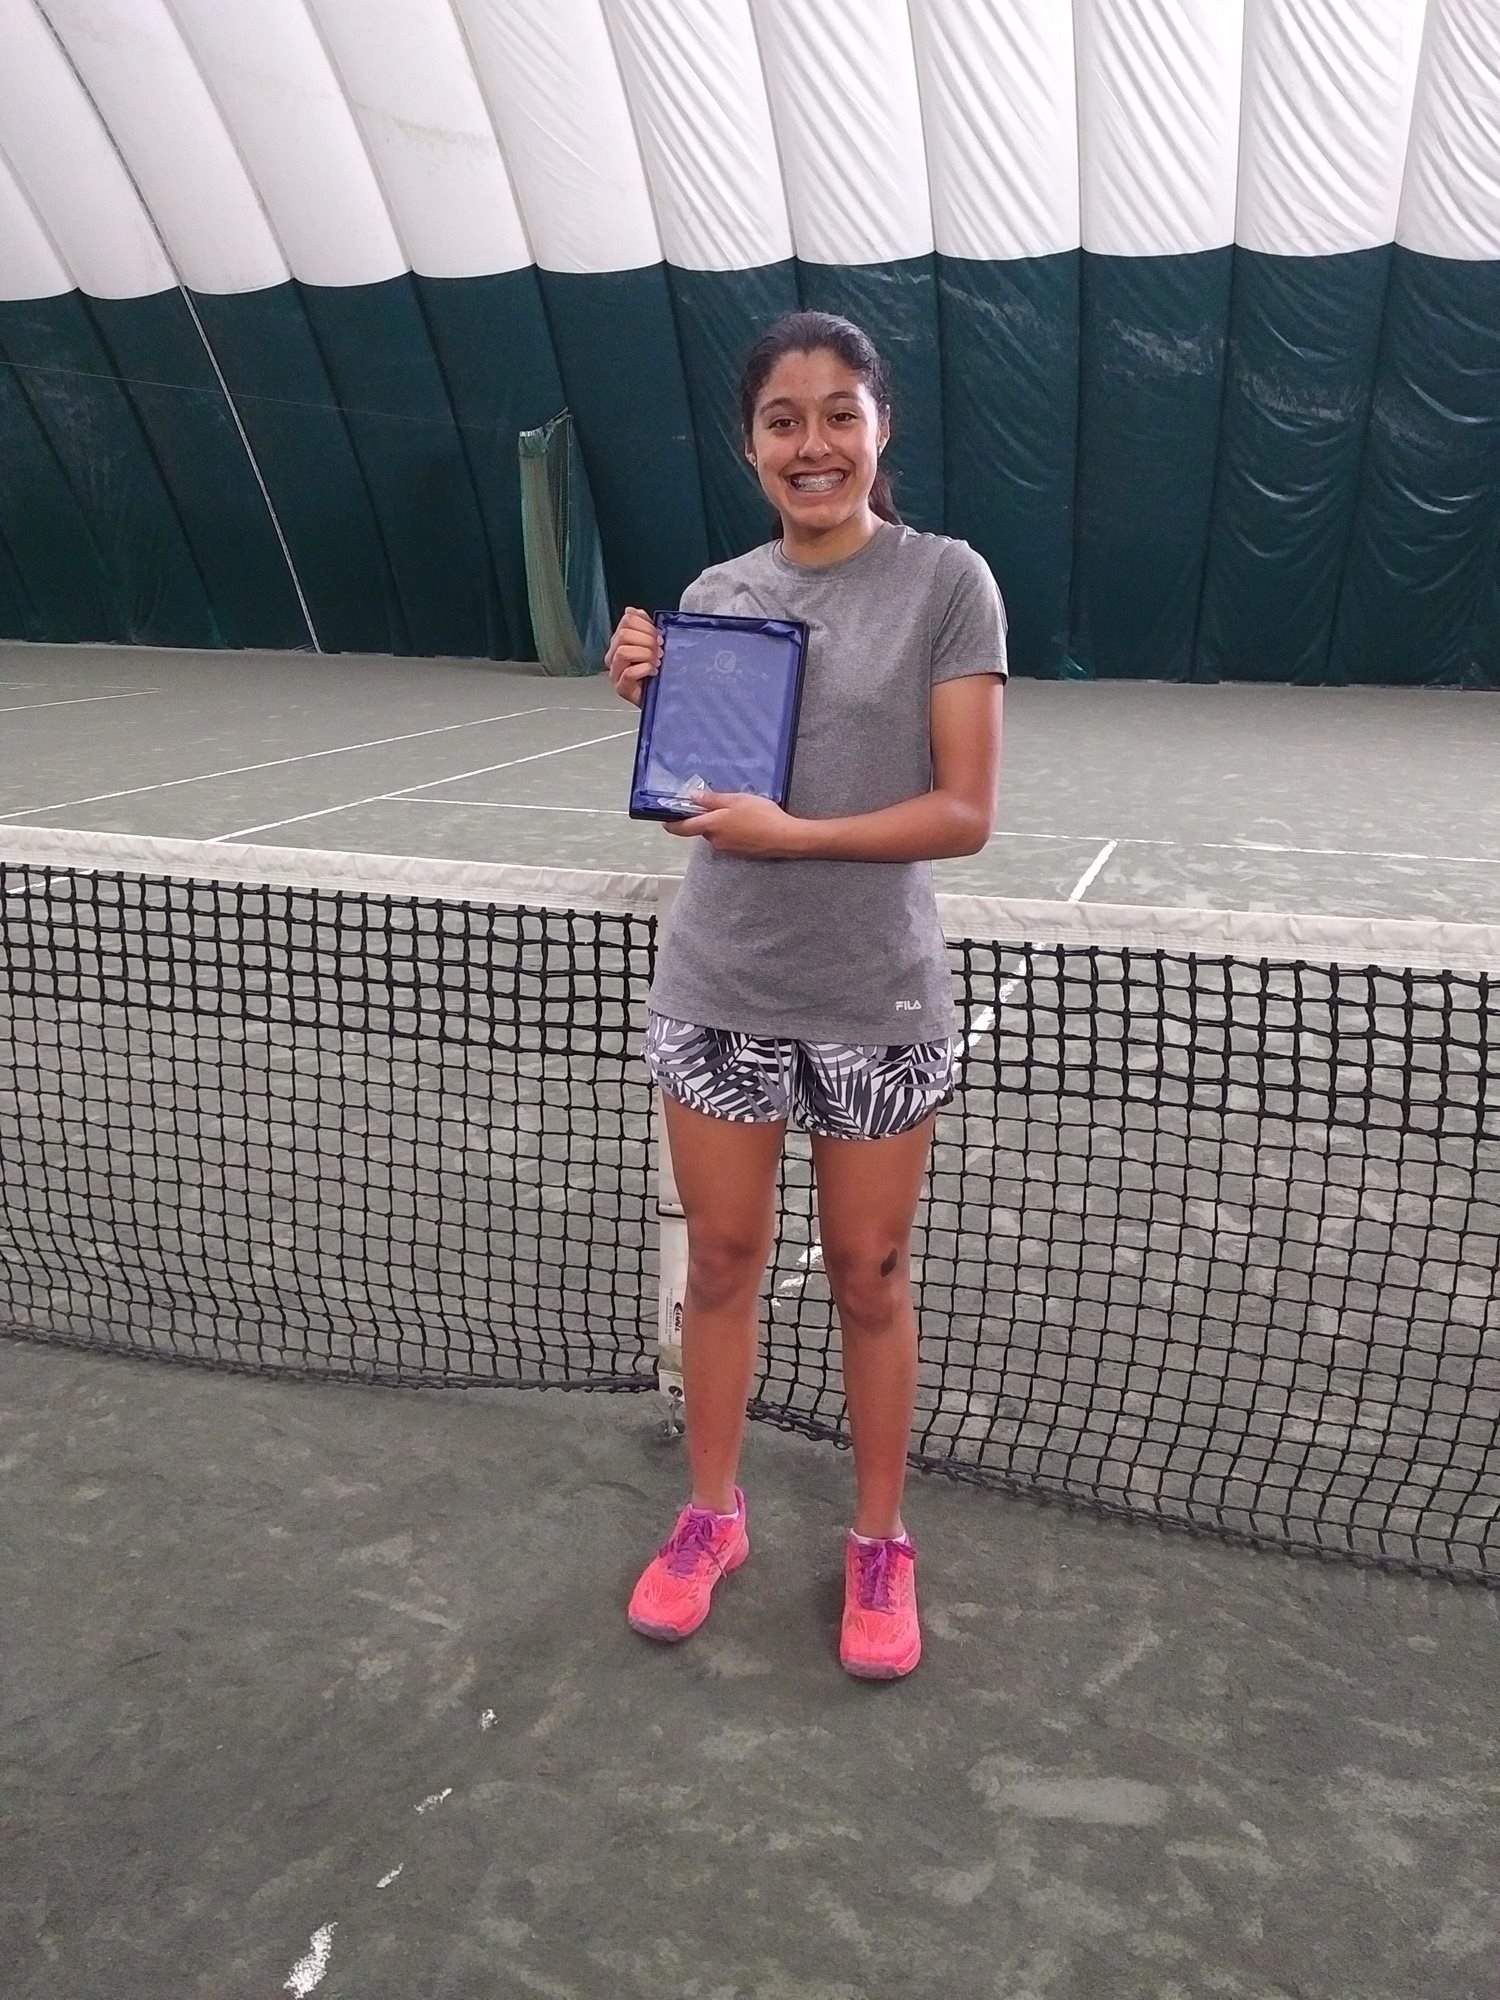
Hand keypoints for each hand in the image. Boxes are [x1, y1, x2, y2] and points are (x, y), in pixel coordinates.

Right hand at [605, 607, 660, 706]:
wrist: (662, 697)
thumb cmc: (656, 672)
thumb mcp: (652, 644)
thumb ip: (643, 626)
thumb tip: (632, 610)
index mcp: (619, 641)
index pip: (627, 620)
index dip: (646, 625)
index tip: (658, 636)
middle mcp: (613, 655)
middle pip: (624, 634)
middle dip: (647, 640)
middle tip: (659, 650)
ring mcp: (615, 672)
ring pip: (623, 651)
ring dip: (645, 654)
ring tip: (656, 662)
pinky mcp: (621, 688)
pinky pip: (629, 672)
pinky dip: (645, 669)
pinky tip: (653, 672)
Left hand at [664, 792, 804, 858]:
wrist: (785, 838)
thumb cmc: (761, 816)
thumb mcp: (736, 800)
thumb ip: (712, 799)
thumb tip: (692, 797)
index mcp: (711, 826)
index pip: (683, 828)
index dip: (672, 823)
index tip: (665, 819)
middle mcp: (715, 840)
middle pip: (703, 829)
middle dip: (708, 817)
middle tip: (722, 803)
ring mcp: (728, 849)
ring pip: (717, 834)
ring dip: (723, 824)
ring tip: (741, 812)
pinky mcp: (740, 853)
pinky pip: (730, 840)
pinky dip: (734, 831)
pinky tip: (749, 823)